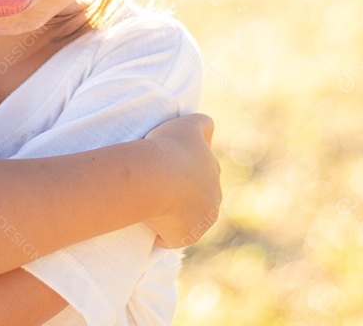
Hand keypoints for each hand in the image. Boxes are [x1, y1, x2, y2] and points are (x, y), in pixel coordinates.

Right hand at [142, 113, 221, 248]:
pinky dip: (162, 234)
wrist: (155, 177)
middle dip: (183, 195)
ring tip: (151, 208)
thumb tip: (209, 131)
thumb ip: (203, 125)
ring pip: (188, 218)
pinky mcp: (186, 237)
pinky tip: (148, 224)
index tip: (168, 169)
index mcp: (213, 170)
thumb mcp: (188, 125)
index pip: (203, 172)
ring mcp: (201, 219)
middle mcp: (214, 196)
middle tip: (156, 188)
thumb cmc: (168, 148)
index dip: (187, 172)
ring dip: (174, 216)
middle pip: (199, 197)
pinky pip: (172, 238)